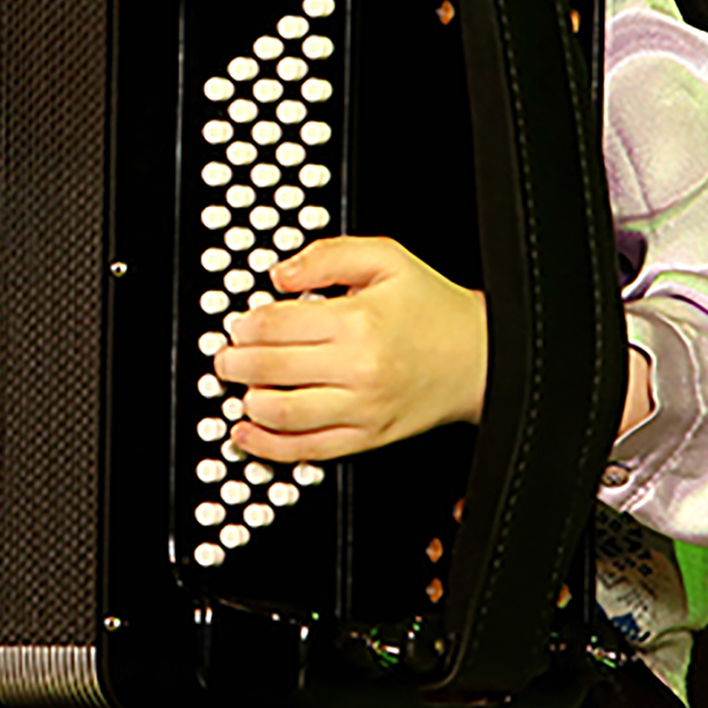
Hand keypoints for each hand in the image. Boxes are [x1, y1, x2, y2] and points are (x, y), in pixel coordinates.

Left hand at [210, 236, 485, 462]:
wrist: (482, 358)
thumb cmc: (432, 309)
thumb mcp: (385, 259)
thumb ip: (327, 257)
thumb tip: (279, 275)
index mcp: (357, 322)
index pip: (276, 326)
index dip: (245, 326)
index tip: (238, 326)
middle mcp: (357, 369)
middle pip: (270, 370)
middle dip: (234, 363)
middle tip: (224, 357)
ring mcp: (361, 409)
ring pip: (282, 414)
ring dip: (247, 402)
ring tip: (237, 388)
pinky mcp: (367, 437)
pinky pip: (308, 450)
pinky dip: (269, 446)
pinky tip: (247, 434)